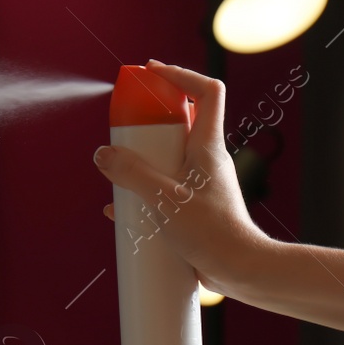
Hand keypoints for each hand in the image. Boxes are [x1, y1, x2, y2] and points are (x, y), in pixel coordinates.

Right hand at [93, 60, 272, 297]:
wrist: (240, 271)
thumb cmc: (213, 232)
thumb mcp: (164, 198)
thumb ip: (131, 174)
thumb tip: (103, 155)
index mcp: (207, 146)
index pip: (206, 92)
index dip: (180, 75)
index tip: (151, 73)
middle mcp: (206, 160)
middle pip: (177, 123)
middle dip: (146, 124)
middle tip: (123, 130)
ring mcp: (200, 183)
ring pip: (165, 159)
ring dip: (139, 163)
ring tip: (117, 175)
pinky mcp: (193, 208)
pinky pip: (162, 190)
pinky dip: (140, 195)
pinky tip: (120, 211)